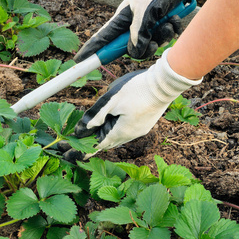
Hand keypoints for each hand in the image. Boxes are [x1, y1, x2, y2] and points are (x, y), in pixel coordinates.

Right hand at [74, 0, 184, 61]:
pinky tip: (175, 18)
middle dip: (145, 47)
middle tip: (153, 42)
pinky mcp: (162, 24)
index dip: (91, 49)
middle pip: (130, 48)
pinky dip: (172, 29)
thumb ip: (138, 34)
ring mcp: (148, 25)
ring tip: (168, 23)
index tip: (79, 60)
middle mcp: (134, 23)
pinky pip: (164, 37)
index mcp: (123, 17)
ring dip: (162, 36)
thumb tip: (135, 52)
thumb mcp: (145, 11)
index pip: (102, 37)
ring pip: (150, 44)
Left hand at [75, 49, 201, 150]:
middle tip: (76, 143)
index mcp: (122, 132)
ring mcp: (139, 130)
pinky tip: (110, 124)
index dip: (84, 149)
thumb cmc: (137, 89)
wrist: (165, 84)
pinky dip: (115, 131)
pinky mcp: (144, 124)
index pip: (99, 145)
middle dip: (93, 143)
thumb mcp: (111, 101)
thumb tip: (81, 130)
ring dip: (105, 136)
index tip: (72, 155)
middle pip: (108, 143)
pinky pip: (125, 132)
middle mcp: (131, 135)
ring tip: (91, 134)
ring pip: (117, 138)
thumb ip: (96, 116)